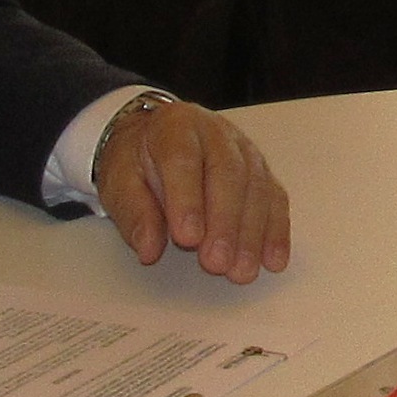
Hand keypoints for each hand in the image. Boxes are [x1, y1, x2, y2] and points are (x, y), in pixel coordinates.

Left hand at [98, 97, 291, 282]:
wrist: (154, 140)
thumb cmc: (137, 162)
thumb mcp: (120, 182)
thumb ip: (134, 213)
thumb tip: (149, 248)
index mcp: (175, 126)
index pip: (183, 159)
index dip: (187, 199)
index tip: (187, 238)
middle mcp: (215, 133)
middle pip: (228, 173)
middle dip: (225, 222)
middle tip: (217, 263)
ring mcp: (245, 151)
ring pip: (257, 187)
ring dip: (252, 234)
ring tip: (241, 271)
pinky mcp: (262, 172)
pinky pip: (275, 199)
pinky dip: (276, 232)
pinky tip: (272, 260)